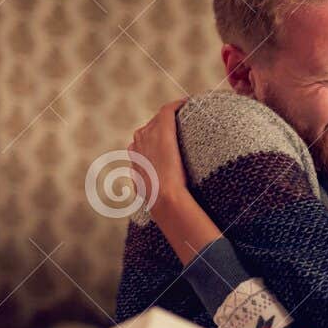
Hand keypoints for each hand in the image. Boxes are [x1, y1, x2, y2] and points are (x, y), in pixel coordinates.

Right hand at [128, 98, 220, 263]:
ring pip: (159, 120)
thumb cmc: (167, 212)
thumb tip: (178, 223)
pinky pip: (169, 111)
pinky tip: (192, 104)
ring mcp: (147, 137)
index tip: (172, 148)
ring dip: (173, 117)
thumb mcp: (161, 211)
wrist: (167, 202)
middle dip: (164, 129)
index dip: (156, 145)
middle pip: (149, 130)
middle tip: (185, 129)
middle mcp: (136, 146)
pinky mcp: (161, 130)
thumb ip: (164, 208)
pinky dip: (179, 106)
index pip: (142, 147)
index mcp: (134, 163)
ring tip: (190, 116)